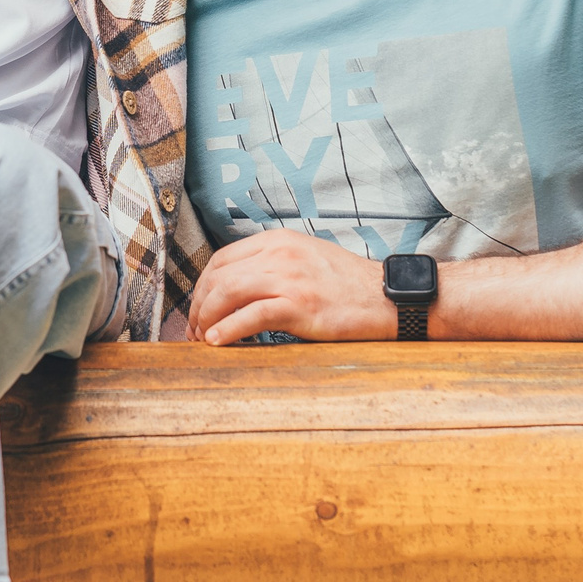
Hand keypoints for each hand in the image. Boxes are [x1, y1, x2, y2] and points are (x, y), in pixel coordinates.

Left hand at [188, 229, 395, 344]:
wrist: (388, 298)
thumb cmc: (348, 286)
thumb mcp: (306, 259)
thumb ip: (272, 264)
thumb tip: (237, 288)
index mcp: (278, 239)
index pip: (221, 258)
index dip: (202, 286)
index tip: (198, 309)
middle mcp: (280, 253)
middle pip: (219, 276)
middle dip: (199, 306)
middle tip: (194, 331)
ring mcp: (289, 277)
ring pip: (228, 292)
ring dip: (207, 319)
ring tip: (202, 340)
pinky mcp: (300, 305)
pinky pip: (251, 316)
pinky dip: (228, 330)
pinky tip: (218, 342)